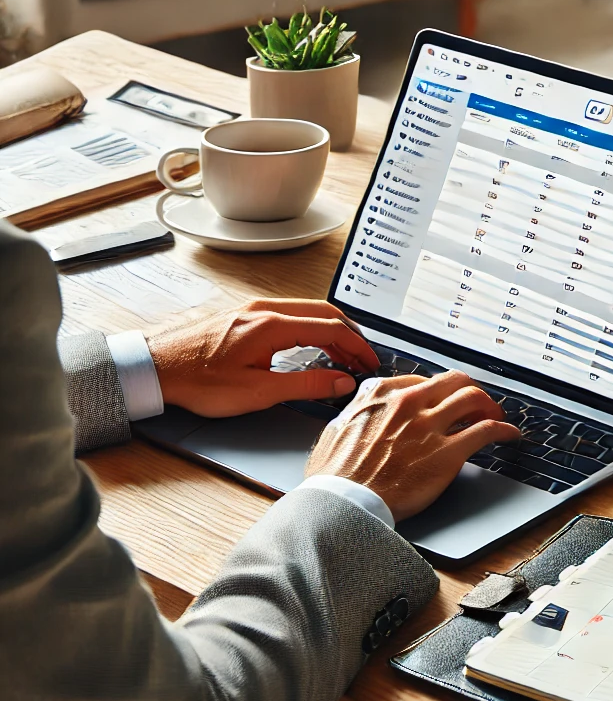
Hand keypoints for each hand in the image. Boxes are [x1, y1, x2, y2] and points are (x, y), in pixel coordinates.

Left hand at [146, 298, 378, 416]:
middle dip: (349, 335)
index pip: (331, 328)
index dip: (357, 347)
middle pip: (323, 312)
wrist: (155, 367)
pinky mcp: (242, 315)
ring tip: (341, 355)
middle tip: (362, 358)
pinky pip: (288, 313)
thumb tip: (339, 381)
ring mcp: (252, 309)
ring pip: (306, 310)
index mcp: (273, 325)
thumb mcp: (257, 392)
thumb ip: (304, 385)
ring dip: (329, 330)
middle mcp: (265, 309)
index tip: (370, 362)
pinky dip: (309, 327)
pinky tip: (309, 346)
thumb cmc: (198, 380)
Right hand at [305, 371, 520, 520]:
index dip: (438, 391)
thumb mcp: (335, 429)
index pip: (422, 381)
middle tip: (475, 404)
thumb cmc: (335, 475)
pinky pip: (486, 431)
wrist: (344, 502)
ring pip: (474, 398)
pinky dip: (503, 429)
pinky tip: (508, 435)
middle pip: (454, 381)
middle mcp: (409, 403)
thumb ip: (355, 414)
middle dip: (469, 390)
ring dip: (489, 405)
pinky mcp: (448, 453)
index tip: (443, 399)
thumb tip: (359, 414)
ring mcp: (430, 426)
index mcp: (380, 394)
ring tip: (494, 416)